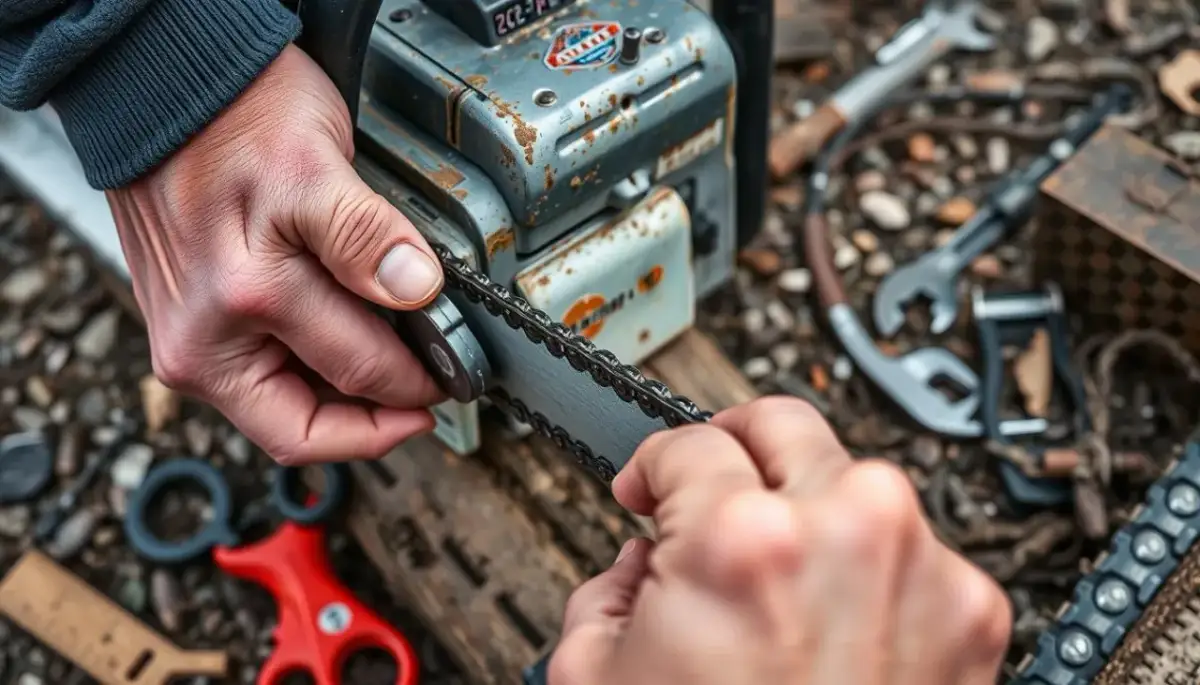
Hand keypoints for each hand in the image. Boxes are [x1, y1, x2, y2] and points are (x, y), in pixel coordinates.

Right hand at [107, 44, 444, 464]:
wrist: (164, 79)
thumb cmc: (233, 116)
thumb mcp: (314, 167)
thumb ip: (365, 236)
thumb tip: (416, 292)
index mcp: (236, 308)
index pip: (350, 382)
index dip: (409, 395)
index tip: (450, 384)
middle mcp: (199, 342)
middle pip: (300, 426)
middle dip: (371, 420)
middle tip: (429, 397)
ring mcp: (187, 339)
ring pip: (279, 408)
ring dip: (339, 399)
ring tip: (394, 368)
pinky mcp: (188, 328)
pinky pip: (258, 375)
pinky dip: (308, 370)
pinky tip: (346, 342)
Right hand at [552, 396, 1011, 684]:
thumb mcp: (599, 676)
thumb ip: (612, 588)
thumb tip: (643, 562)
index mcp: (744, 542)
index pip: (687, 444)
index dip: (651, 464)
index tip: (648, 486)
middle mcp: (847, 532)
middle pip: (784, 424)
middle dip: (734, 448)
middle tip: (709, 480)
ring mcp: (921, 567)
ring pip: (851, 480)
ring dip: (804, 505)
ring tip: (771, 571)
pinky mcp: (969, 611)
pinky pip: (906, 548)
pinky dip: (864, 565)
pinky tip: (828, 619)